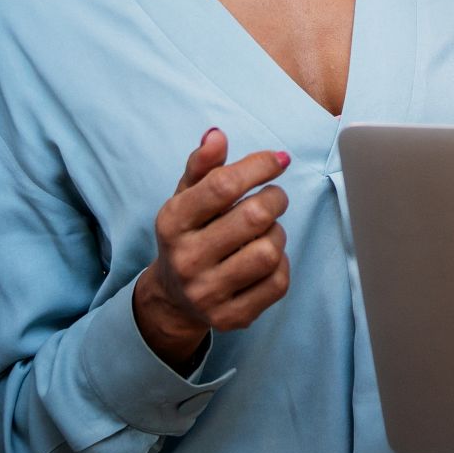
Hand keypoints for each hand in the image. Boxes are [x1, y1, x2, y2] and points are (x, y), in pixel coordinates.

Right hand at [133, 128, 291, 370]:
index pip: (222, 185)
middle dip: (275, 199)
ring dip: (277, 233)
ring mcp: (207, 293)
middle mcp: (186, 259)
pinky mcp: (230, 317)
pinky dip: (281, 264)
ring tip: (266, 230)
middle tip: (273, 198)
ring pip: (269, 250)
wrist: (174, 297)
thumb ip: (202, 164)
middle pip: (254, 217)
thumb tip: (216, 135)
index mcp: (172, 222)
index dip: (258, 166)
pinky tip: (266, 258)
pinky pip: (278, 282)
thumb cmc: (189, 234)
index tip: (278, 160)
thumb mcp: (186, 197)